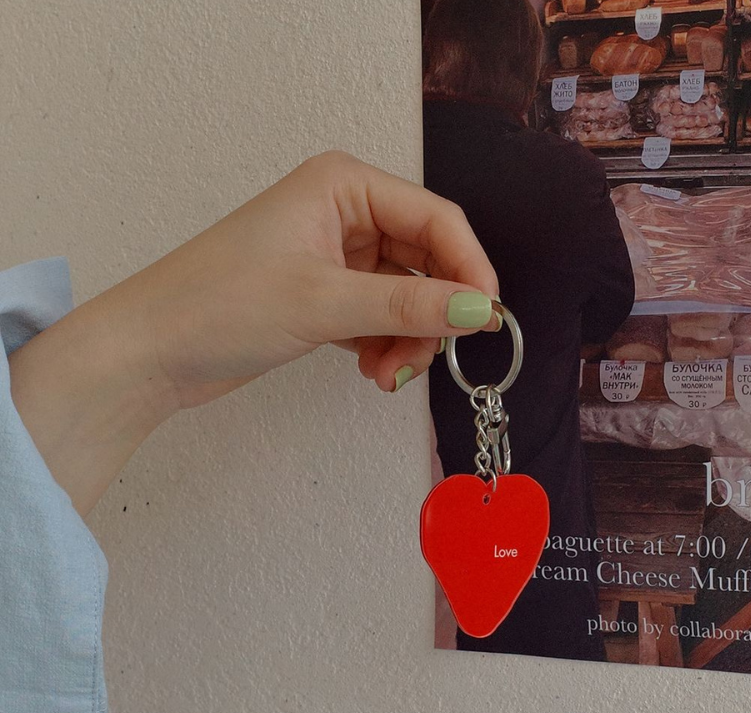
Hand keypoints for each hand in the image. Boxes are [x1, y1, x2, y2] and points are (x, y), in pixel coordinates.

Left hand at [9, 151, 499, 513]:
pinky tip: (373, 372)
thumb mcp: (324, 302)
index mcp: (344, 186)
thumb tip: (480, 311)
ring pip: (407, 296)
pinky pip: (381, 317)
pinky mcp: (325, 294)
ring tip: (386, 375)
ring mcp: (335, 256)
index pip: (437, 220)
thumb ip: (409, 304)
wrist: (150, 352)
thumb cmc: (217, 305)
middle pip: (427, 261)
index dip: (469, 270)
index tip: (486, 321)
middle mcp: (344, 213)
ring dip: (409, 339)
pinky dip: (386, 346)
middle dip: (432, 315)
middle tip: (426, 360)